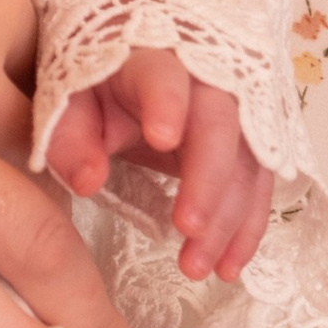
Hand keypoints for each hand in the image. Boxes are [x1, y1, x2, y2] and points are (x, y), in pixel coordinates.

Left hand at [45, 47, 274, 283]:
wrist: (134, 60)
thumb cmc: (98, 85)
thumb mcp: (70, 102)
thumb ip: (69, 138)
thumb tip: (87, 181)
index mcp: (152, 59)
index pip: (164, 76)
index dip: (167, 103)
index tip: (162, 139)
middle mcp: (206, 78)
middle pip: (220, 123)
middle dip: (209, 180)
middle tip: (187, 229)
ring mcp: (237, 108)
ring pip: (247, 160)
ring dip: (229, 219)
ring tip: (201, 268)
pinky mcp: (251, 140)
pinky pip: (258, 184)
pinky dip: (246, 228)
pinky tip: (229, 266)